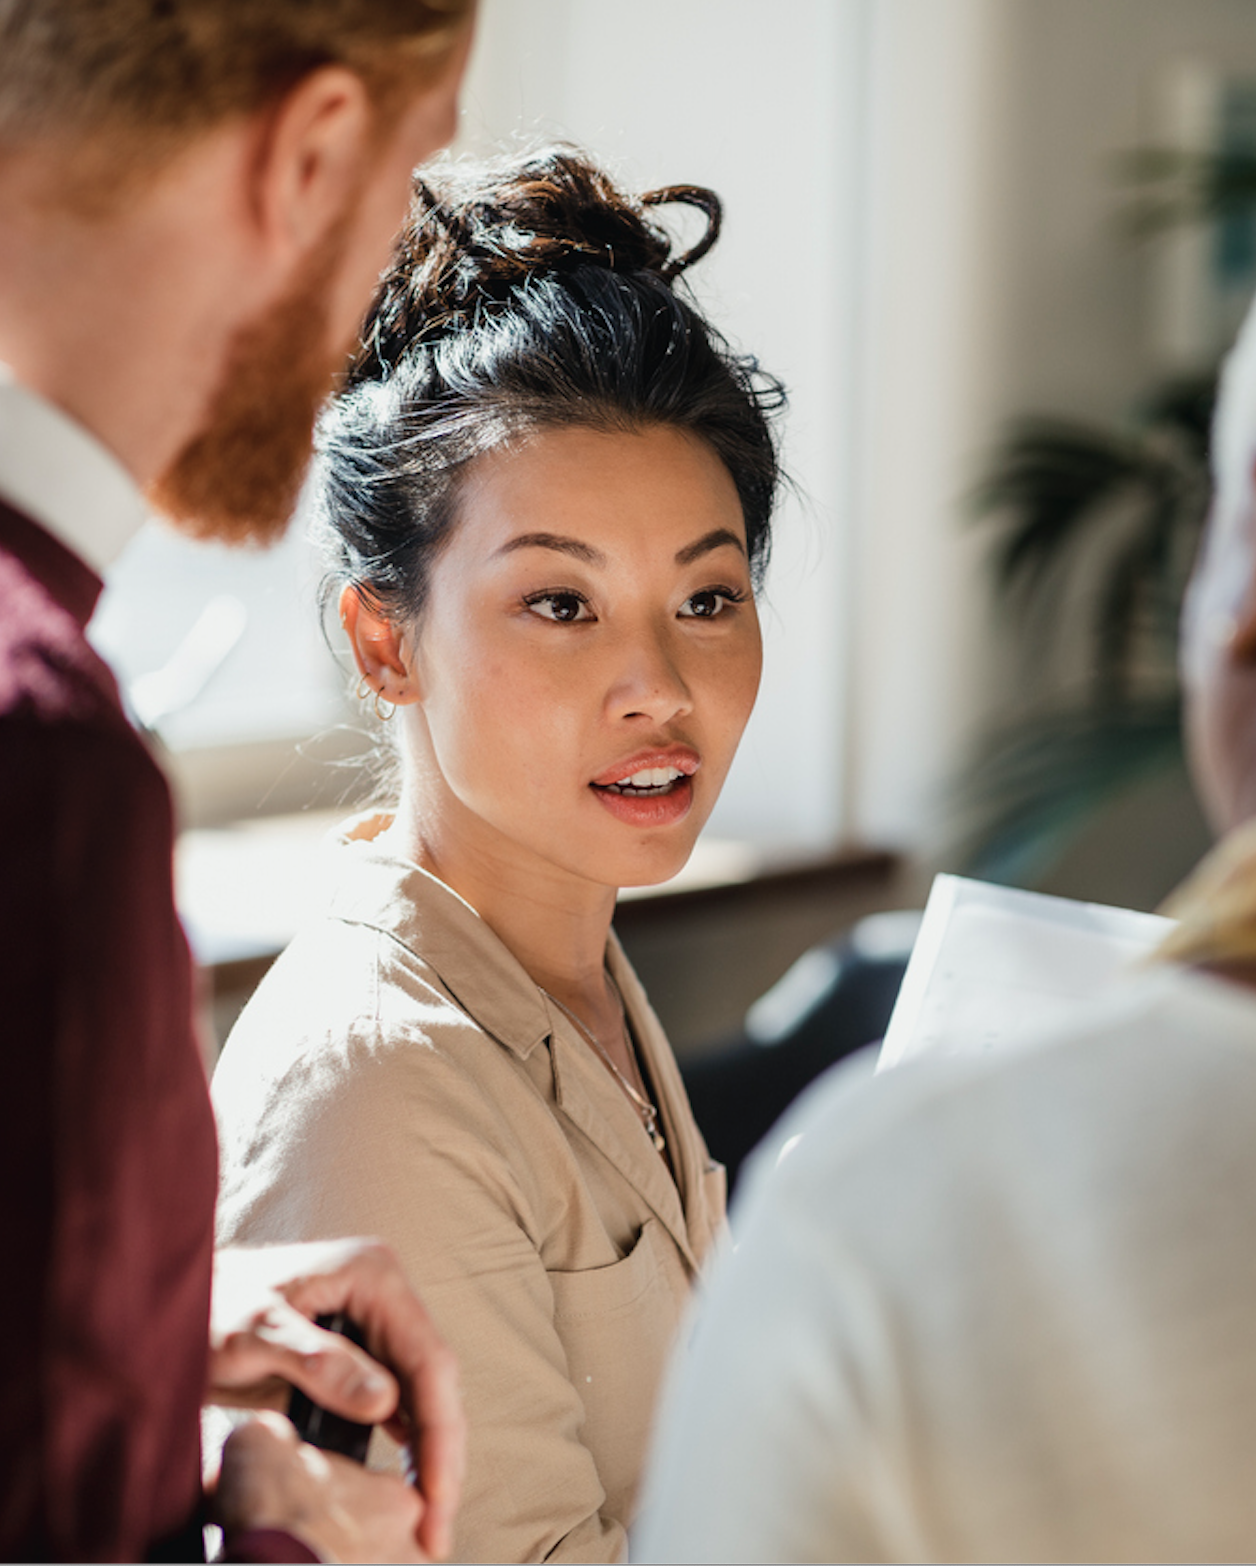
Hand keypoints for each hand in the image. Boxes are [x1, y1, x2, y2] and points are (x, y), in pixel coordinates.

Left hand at [208, 1240, 464, 1559]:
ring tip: (427, 1518)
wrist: (177, 1305)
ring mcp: (373, 1323)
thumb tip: (386, 1402)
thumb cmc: (209, 1304)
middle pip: (432, 1378)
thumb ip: (318, 1363)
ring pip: (420, 1393)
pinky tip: (404, 1483)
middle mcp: (384, 1295)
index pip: (427, 1356)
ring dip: (427, 1453)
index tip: (438, 1493)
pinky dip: (403, 1442)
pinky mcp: (358, 1352)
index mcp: (373, 1274)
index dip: (439, 1429)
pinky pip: (394, 1399)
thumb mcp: (254, 1334)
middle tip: (437, 1527)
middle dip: (440, 1451)